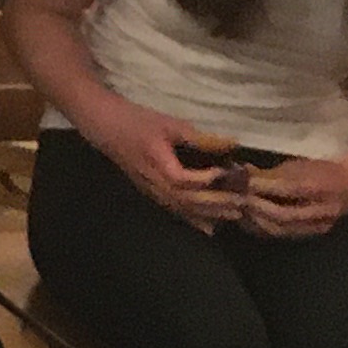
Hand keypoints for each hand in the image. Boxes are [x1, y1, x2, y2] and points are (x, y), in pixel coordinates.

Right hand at [90, 103, 241, 229]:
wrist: (105, 127)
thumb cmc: (137, 121)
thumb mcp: (169, 124)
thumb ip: (199, 137)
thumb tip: (232, 145)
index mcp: (156, 162)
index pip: (182, 179)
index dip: (206, 179)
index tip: (229, 172)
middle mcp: (153, 181)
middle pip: (185, 199)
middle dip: (215, 203)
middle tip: (242, 204)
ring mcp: (150, 189)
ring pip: (180, 208)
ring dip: (208, 214)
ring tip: (233, 216)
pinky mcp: (150, 192)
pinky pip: (173, 210)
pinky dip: (192, 219)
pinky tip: (208, 227)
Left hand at [237, 154, 347, 240]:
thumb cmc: (324, 171)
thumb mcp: (300, 166)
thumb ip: (272, 173)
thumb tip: (241, 173)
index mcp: (320, 187)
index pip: (288, 189)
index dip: (262, 186)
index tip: (241, 181)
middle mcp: (321, 210)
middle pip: (282, 215)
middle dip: (255, 207)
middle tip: (235, 198)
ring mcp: (317, 226)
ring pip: (279, 229)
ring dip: (254, 220)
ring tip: (237, 209)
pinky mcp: (310, 234)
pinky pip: (281, 235)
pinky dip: (261, 228)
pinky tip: (247, 220)